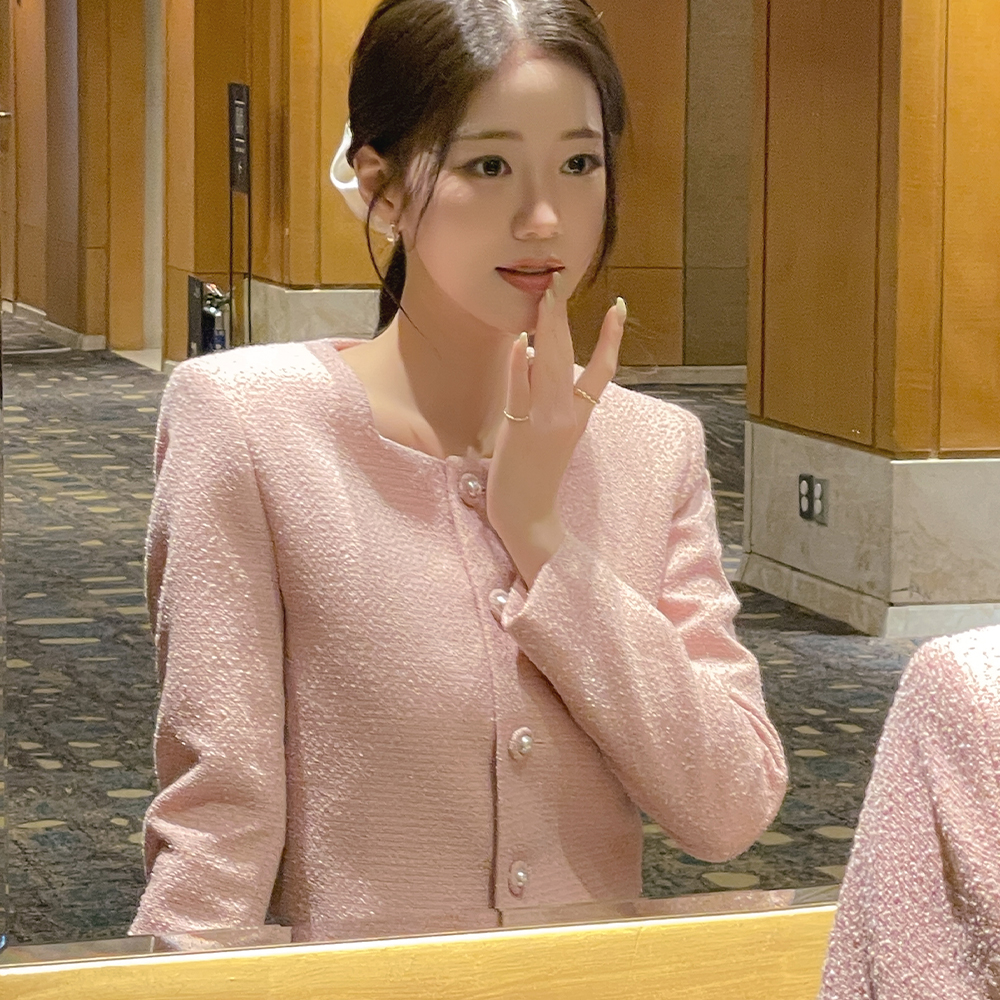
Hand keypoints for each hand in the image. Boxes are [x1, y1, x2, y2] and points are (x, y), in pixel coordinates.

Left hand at [487, 271, 626, 586]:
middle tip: (559, 281)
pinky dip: (520, 365)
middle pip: (571, 357)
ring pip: (549, 367)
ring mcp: (545, 422)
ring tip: (546, 296)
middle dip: (564, 317)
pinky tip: (520, 340)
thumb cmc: (533, 479)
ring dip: (547, 329)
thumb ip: (547, 402)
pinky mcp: (520, 430)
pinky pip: (520, 392)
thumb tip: (536, 363)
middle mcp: (567, 416)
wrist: (528, 517)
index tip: (618, 306)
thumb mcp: (549, 437)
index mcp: (578, 418)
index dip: (611, 338)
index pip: (603, 371)